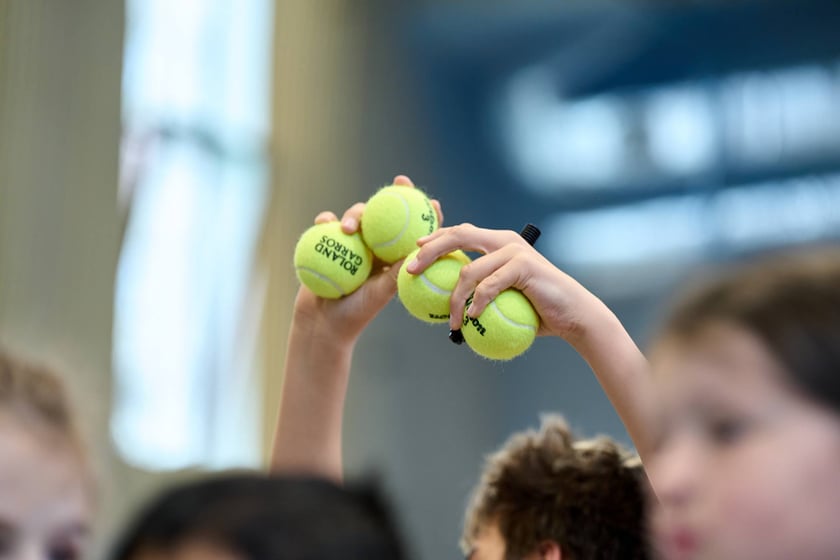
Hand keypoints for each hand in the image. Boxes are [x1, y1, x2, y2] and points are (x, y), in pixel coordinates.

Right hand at [293, 175, 443, 344]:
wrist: (324, 323)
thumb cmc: (356, 313)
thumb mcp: (380, 293)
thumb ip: (396, 271)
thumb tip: (418, 250)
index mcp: (391, 257)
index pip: (411, 231)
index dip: (423, 214)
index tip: (434, 202)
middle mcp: (374, 246)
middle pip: (384, 214)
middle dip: (394, 194)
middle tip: (402, 182)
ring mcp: (350, 244)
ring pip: (356, 217)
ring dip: (354, 215)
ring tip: (349, 229)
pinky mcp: (326, 244)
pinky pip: (325, 226)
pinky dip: (325, 221)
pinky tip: (326, 222)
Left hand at [406, 223, 601, 340]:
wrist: (572, 316)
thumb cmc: (536, 311)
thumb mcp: (503, 297)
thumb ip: (480, 291)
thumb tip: (445, 304)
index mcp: (497, 242)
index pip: (460, 232)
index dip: (434, 238)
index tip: (412, 253)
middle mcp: (505, 240)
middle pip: (459, 235)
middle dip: (430, 250)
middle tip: (411, 270)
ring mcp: (515, 251)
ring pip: (470, 270)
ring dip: (455, 299)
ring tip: (452, 322)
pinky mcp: (524, 266)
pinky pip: (489, 285)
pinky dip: (478, 302)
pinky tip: (471, 317)